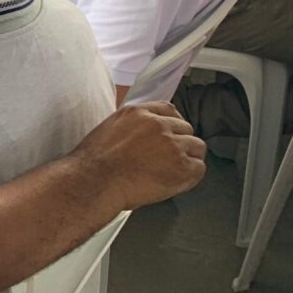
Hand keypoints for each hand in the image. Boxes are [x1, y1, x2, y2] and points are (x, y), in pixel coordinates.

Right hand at [72, 102, 205, 210]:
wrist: (94, 182)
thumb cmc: (93, 163)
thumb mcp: (109, 130)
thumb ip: (131, 127)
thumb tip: (143, 137)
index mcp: (138, 112)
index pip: (168, 109)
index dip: (173, 124)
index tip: (171, 135)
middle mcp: (158, 124)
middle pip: (186, 128)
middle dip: (181, 143)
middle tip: (169, 160)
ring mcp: (172, 144)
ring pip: (197, 147)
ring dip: (188, 159)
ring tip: (172, 172)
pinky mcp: (181, 165)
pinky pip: (199, 168)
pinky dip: (190, 177)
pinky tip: (175, 182)